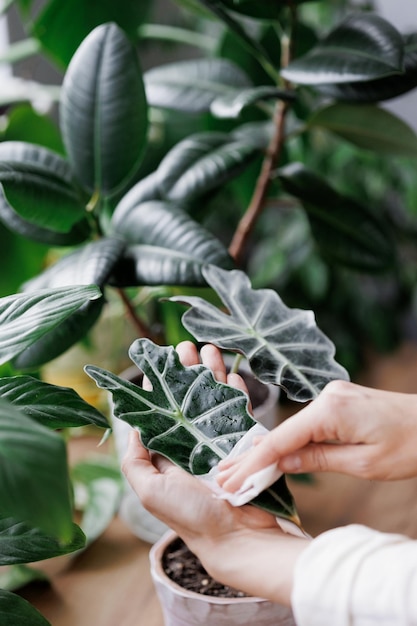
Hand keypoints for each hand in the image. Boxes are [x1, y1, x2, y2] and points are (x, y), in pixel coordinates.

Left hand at [122, 341, 307, 603]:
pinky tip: (233, 372)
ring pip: (215, 398)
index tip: (158, 362)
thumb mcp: (149, 490)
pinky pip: (241, 410)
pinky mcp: (245, 442)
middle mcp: (194, 442)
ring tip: (208, 348)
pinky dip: (238, 390)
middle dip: (187, 371)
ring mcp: (221, 440)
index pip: (162, 411)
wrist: (235, 536)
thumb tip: (132, 426)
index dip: (159, 386)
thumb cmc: (190, 515)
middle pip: (189, 397)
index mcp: (171, 451)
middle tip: (185, 346)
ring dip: (212, 372)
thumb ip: (135, 460)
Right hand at [217, 380, 416, 492]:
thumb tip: (282, 463)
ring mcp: (332, 395)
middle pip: (281, 431)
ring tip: (238, 467)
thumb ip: (318, 460)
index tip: (230, 480)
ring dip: (269, 448)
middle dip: (252, 455)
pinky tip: (270, 452)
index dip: (254, 462)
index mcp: (331, 410)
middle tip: (221, 476)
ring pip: (292, 427)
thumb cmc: (411, 446)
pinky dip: (288, 440)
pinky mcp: (339, 400)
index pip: (281, 439)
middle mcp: (326, 396)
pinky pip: (306, 422)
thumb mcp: (364, 463)